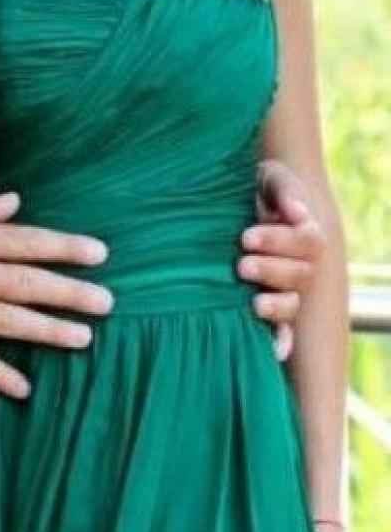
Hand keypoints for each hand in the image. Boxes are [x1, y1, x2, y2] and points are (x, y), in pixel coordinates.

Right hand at [0, 188, 112, 399]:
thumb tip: (14, 204)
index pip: (24, 242)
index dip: (64, 247)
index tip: (99, 254)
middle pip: (25, 284)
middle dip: (70, 293)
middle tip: (107, 303)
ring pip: (7, 322)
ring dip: (48, 331)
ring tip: (84, 338)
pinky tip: (24, 389)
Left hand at [239, 160, 324, 360]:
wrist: (224, 203)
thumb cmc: (251, 187)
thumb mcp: (267, 179)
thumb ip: (283, 191)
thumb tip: (296, 212)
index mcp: (303, 233)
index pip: (307, 242)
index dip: (280, 241)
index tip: (245, 237)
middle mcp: (299, 264)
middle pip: (301, 275)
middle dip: (272, 270)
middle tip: (241, 265)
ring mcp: (283, 287)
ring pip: (292, 303)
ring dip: (276, 304)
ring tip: (252, 301)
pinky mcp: (266, 306)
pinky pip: (281, 329)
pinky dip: (280, 341)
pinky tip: (274, 351)